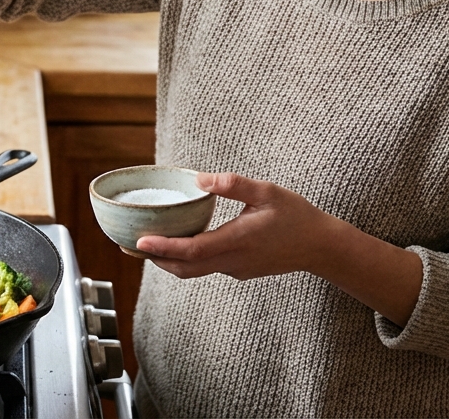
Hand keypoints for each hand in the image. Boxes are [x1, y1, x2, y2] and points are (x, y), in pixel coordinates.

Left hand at [136, 171, 423, 325]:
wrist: (322, 247)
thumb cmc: (296, 216)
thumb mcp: (266, 192)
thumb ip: (233, 184)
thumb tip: (200, 178)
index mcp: (236, 242)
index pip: (190, 250)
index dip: (162, 248)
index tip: (138, 241)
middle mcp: (232, 261)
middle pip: (183, 268)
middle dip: (153, 258)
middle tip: (126, 244)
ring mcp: (235, 269)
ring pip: (192, 270)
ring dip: (166, 260)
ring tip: (143, 244)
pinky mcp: (238, 269)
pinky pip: (204, 266)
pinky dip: (184, 258)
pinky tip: (176, 242)